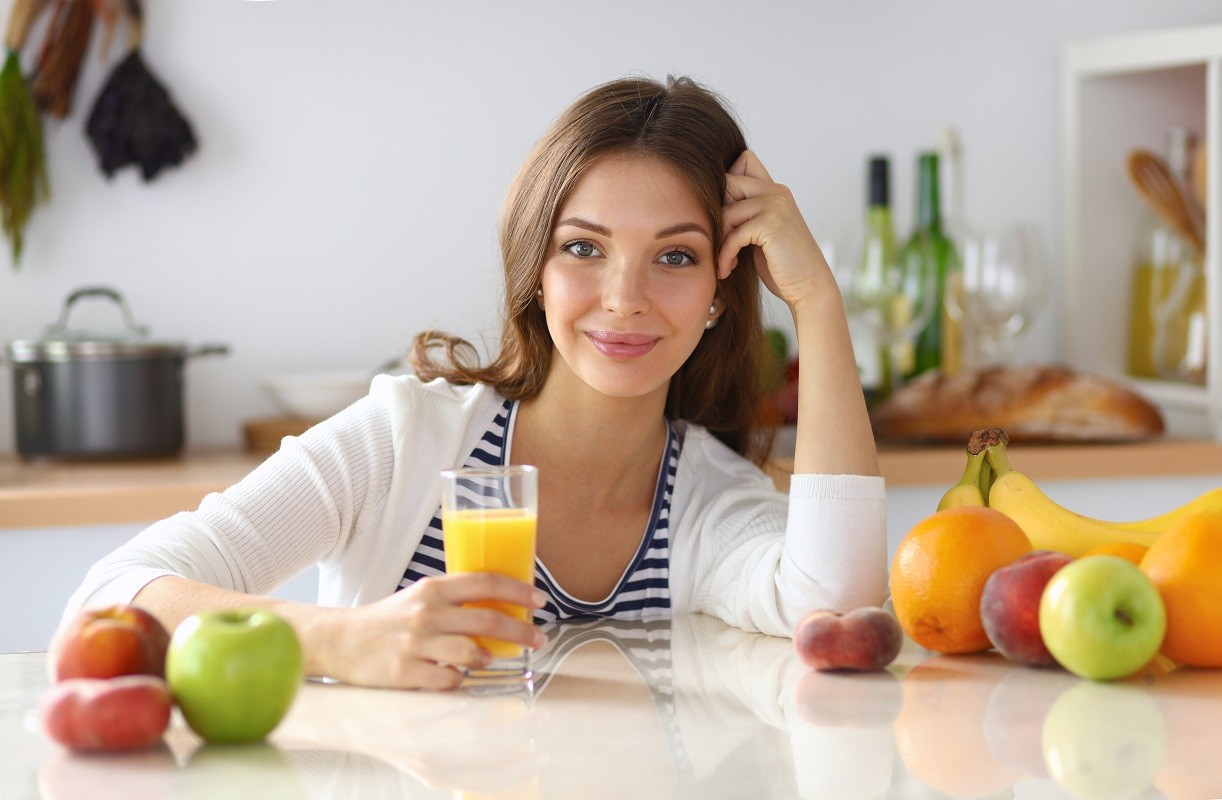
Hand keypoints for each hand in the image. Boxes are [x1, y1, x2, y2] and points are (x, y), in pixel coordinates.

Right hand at [318, 573, 546, 689]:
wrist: (341, 640)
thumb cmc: (388, 620)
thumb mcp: (420, 598)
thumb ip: (454, 600)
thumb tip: (502, 606)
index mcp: (433, 589)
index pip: (486, 582)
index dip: (518, 590)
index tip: (540, 601)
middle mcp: (427, 613)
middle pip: (488, 619)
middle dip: (521, 630)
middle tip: (538, 639)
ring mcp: (415, 643)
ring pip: (471, 652)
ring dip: (488, 657)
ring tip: (490, 658)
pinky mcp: (404, 671)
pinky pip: (447, 679)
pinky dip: (459, 680)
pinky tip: (458, 677)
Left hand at [719, 150, 834, 307]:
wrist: (809, 288)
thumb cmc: (782, 265)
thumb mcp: (762, 234)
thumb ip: (746, 215)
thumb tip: (712, 203)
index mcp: (776, 191)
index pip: (744, 162)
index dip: (726, 186)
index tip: (724, 220)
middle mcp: (777, 192)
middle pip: (728, 182)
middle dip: (716, 214)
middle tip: (716, 241)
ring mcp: (775, 206)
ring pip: (726, 212)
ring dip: (718, 241)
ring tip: (723, 263)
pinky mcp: (772, 224)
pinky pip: (733, 234)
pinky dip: (725, 255)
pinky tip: (727, 269)